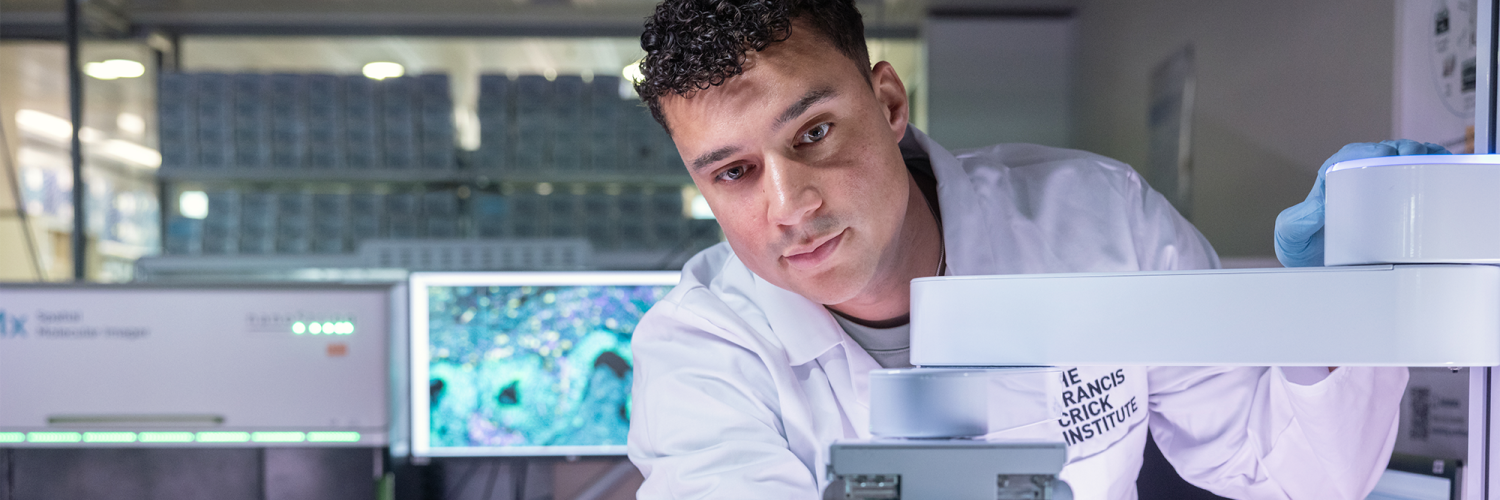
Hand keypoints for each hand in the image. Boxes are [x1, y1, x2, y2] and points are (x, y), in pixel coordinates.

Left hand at [1273, 140, 1450, 266]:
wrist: (1320, 274)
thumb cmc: (1304, 251)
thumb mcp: (1291, 235)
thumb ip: (1298, 220)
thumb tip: (1321, 205)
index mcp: (1330, 183)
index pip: (1348, 157)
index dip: (1367, 151)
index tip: (1383, 155)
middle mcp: (1356, 183)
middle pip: (1381, 155)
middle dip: (1399, 150)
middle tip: (1412, 156)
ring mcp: (1378, 194)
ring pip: (1401, 165)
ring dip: (1419, 158)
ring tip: (1432, 162)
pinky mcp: (1398, 207)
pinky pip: (1417, 181)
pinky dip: (1433, 171)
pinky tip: (1444, 171)